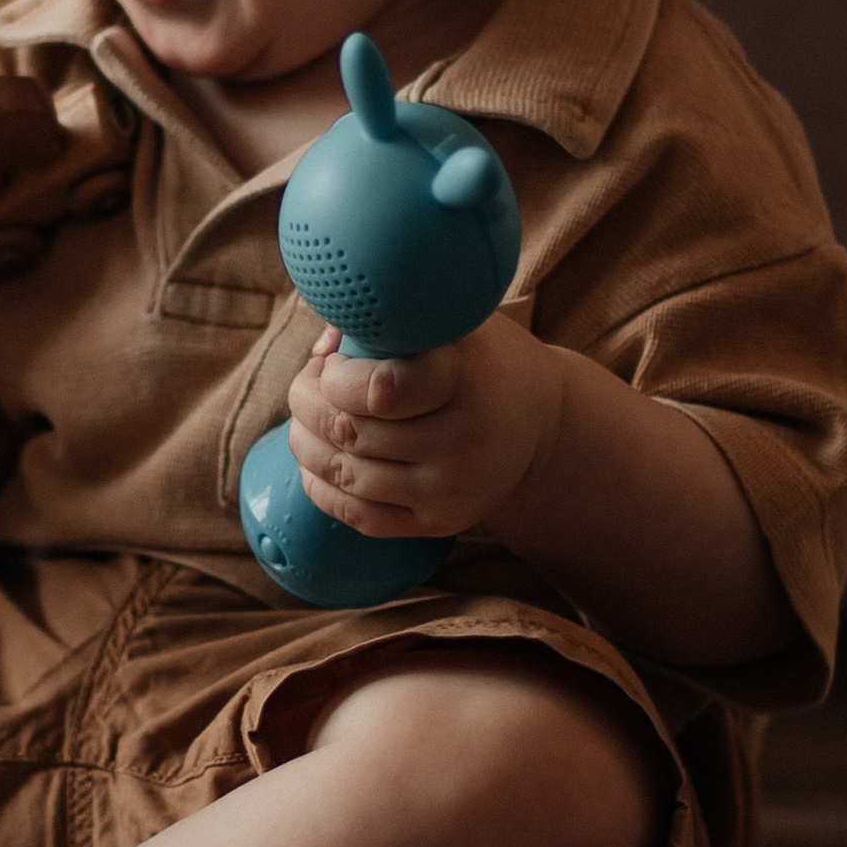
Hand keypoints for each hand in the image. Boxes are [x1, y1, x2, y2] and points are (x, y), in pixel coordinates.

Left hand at [285, 310, 564, 543]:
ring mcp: (452, 489)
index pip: (380, 391)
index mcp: (465, 379)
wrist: (541, 422)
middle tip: (306, 385)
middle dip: (307, 404)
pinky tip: (316, 463)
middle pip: (350, 432)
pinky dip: (322, 489)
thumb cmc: (479, 358)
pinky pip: (361, 516)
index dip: (336, 377)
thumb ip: (385, 324)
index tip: (333, 362)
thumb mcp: (450, 324)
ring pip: (347, 474)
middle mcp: (463, 441)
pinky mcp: (441, 522)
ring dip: (305, 444)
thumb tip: (322, 350)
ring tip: (305, 420)